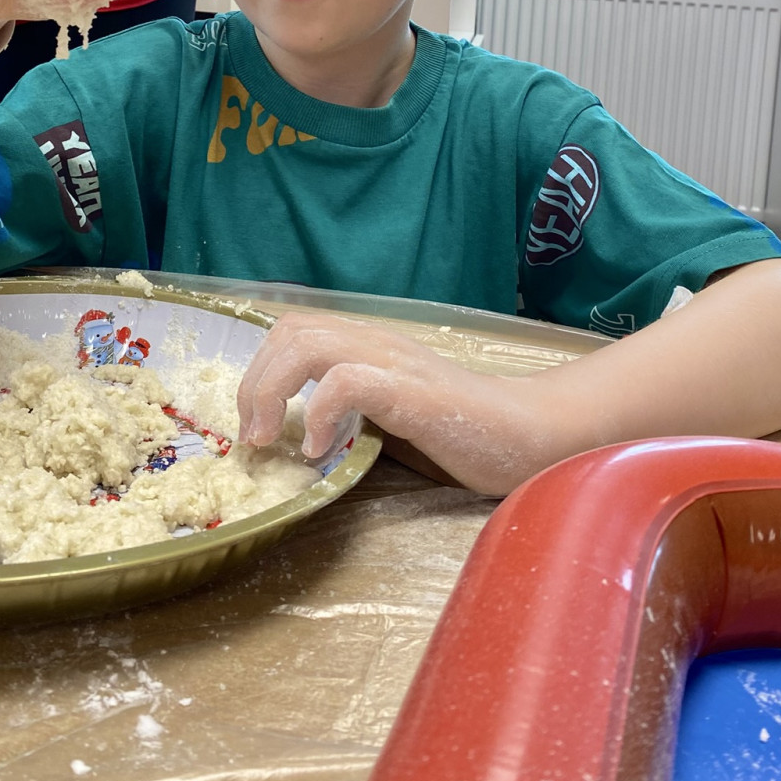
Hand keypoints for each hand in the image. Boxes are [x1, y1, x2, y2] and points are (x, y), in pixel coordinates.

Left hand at [236, 311, 566, 495]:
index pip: (294, 330)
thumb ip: (348, 415)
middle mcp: (377, 344)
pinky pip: (349, 380)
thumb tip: (289, 439)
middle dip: (255, 383)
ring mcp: (395, 363)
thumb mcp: (388, 419)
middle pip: (291, 330)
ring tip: (273, 441)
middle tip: (254, 438)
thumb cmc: (461, 434)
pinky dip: (321, 412)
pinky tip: (321, 449)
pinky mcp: (413, 392)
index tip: (251, 424)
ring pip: (310, 344)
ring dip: (274, 392)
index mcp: (367, 348)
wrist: (529, 437)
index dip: (259, 371)